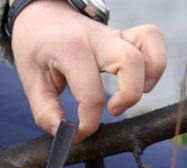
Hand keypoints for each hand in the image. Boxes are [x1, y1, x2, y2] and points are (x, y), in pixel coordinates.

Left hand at [11, 0, 165, 142]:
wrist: (41, 14)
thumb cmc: (36, 46)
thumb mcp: (31, 79)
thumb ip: (44, 110)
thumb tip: (61, 133)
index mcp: (70, 49)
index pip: (91, 93)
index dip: (88, 123)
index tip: (78, 133)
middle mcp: (97, 39)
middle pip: (131, 62)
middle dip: (129, 96)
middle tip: (112, 111)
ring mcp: (113, 35)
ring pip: (149, 44)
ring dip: (150, 74)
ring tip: (134, 94)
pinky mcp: (124, 37)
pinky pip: (152, 39)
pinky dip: (155, 62)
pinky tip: (143, 81)